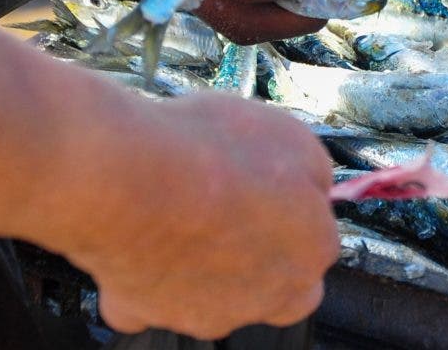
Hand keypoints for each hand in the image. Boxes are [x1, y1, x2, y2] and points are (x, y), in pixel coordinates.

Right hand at [47, 92, 338, 338]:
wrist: (128, 177)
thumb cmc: (212, 152)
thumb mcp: (293, 136)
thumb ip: (312, 173)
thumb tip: (313, 185)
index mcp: (310, 252)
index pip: (318, 244)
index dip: (296, 212)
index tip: (276, 188)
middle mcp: (265, 296)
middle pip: (273, 283)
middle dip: (259, 252)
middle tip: (233, 206)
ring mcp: (203, 312)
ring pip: (211, 293)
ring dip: (203, 260)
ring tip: (180, 208)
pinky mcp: (141, 311)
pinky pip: (146, 298)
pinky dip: (143, 273)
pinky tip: (138, 236)